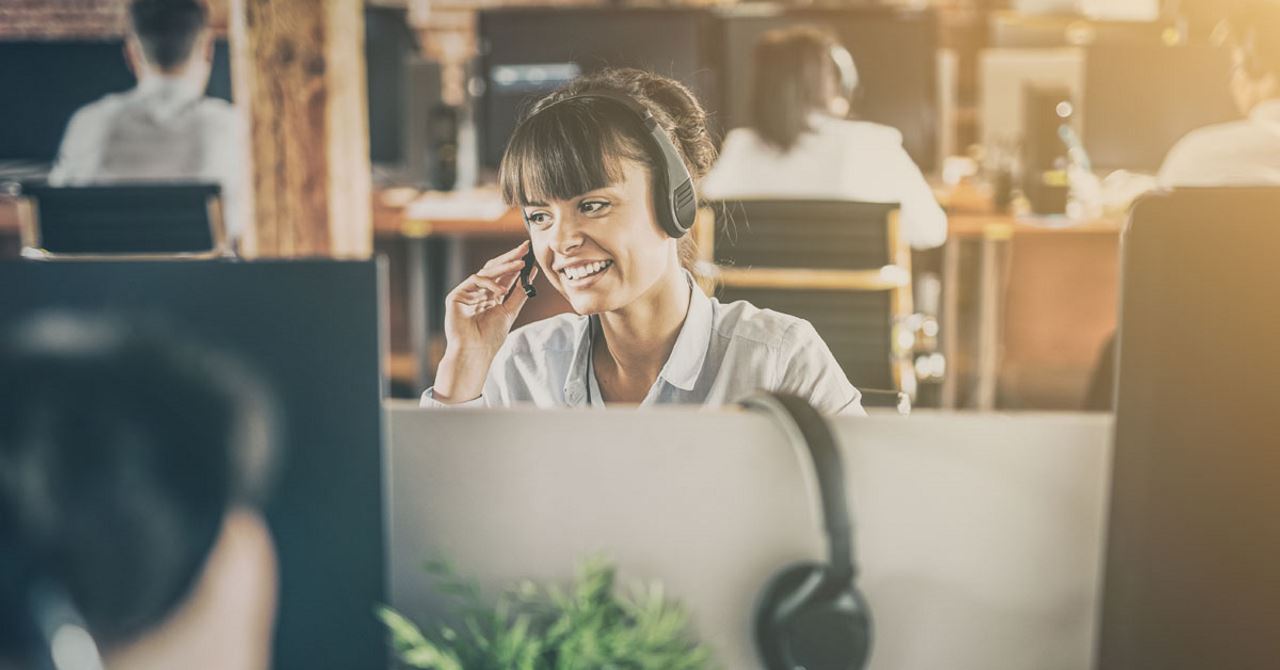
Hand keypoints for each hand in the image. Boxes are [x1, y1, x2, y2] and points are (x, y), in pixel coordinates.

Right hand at [432, 241, 536, 402]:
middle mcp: (479, 293)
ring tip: (520, 263)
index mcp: (491, 297)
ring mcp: (467, 293)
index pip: (504, 276)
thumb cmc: (490, 338)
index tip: (528, 253)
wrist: (475, 352)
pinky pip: (474, 280)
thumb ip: (519, 292)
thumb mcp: (509, 312)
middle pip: (494, 269)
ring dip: (504, 266)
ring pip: (486, 272)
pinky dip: (489, 283)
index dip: (516, 264)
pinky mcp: (457, 296)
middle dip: (510, 258)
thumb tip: (531, 273)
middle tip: (524, 248)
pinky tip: (500, 291)